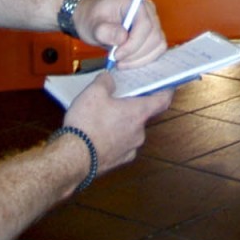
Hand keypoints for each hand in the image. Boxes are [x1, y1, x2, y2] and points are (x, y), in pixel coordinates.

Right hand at [57, 74, 172, 173]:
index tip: (166, 86)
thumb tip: (108, 78)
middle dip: (130, 107)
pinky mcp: (118, 161)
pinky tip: (97, 135)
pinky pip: (120, 145)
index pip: (163, 100)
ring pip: (130, 131)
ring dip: (120, 124)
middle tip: (116, 99)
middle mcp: (139, 132)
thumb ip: (105, 81)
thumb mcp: (93, 92)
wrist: (74, 158)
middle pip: (142, 115)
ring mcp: (130, 149)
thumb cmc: (87, 126)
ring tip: (100, 118)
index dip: (165, 91)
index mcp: (138, 113)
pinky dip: (112, 139)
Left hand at [79, 0, 166, 68]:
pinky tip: (128, 61)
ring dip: (140, 58)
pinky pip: (157, 50)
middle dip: (135, 53)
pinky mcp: (153, 35)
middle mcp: (148, 10)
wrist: (93, 19)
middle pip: (154, 36)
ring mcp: (153, 22)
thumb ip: (105, 31)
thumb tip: (123, 38)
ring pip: (158, 45)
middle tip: (117, 61)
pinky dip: (144, 60)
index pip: (145, 24)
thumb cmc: (93, 18)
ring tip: (121, 62)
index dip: (133, 43)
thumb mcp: (92, 25)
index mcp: (134, 2)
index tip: (116, 55)